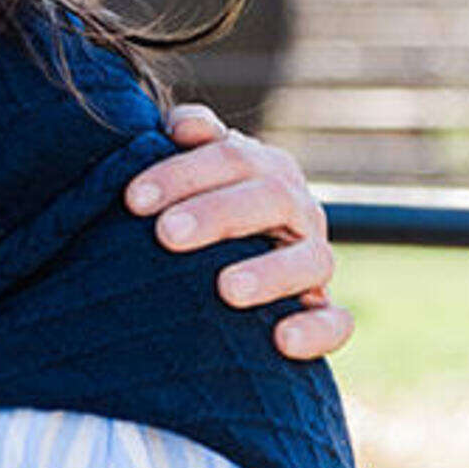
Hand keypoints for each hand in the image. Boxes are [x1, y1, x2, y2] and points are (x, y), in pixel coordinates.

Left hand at [128, 106, 350, 360]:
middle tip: (167, 233)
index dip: (183, 173)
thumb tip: (183, 126)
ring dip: (271, 273)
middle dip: (217, 214)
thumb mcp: (188, 178)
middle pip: (270, 200)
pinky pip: (335, 323)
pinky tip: (281, 341)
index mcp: (264, 172)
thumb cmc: (193, 215)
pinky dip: (315, 331)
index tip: (133, 199)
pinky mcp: (322, 313)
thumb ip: (188, 145)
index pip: (231, 159)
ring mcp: (314, 263)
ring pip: (312, 260)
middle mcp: (298, 212)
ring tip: (227, 289)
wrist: (221, 273)